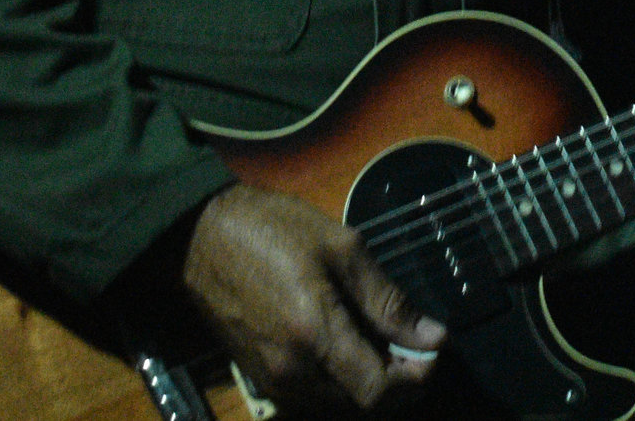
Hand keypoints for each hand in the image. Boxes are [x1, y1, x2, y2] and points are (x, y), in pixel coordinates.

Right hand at [180, 182, 446, 413]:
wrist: (202, 237)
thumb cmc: (273, 230)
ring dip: (369, 383)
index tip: (432, 352)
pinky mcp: (260, 378)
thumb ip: (388, 301)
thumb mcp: (342, 250)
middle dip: (397, 382)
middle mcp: (292, 372)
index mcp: (314, 336)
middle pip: (360, 404)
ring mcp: (272, 380)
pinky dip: (340, 381)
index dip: (414, 379)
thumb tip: (433, 337)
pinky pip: (312, 396)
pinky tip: (350, 346)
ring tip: (385, 342)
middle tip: (414, 345)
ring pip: (337, 404)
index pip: (377, 391)